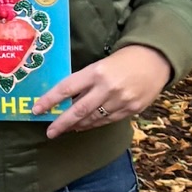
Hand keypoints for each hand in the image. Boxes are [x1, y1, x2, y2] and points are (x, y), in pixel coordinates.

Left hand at [34, 43, 172, 138]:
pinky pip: (107, 121)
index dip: (49, 101)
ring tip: (65, 128)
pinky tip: (84, 125)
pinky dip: (93, 124)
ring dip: (77, 125)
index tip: (36, 110)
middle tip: (49, 132)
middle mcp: (107, 88)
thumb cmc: (122, 59)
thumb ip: (85, 81)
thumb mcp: (100, 65)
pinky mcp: (131, 110)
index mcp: (95, 72)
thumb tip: (65, 99)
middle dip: (61, 123)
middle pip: (78, 110)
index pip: (66, 88)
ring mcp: (120, 101)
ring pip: (92, 119)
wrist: (155, 60)